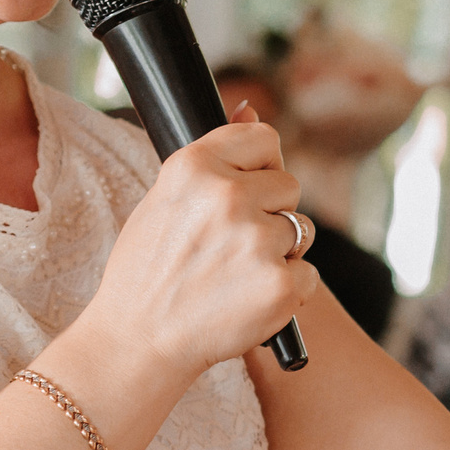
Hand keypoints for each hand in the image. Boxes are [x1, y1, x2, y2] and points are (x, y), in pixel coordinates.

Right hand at [81, 105, 318, 378]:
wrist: (140, 340)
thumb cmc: (150, 270)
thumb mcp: (166, 198)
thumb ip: (214, 157)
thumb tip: (251, 108)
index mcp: (194, 167)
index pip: (264, 138)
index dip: (261, 165)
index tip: (247, 187)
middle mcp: (228, 197)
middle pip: (289, 185)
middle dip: (270, 213)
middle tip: (231, 246)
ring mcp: (257, 242)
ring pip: (301, 230)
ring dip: (281, 252)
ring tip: (235, 274)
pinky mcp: (281, 284)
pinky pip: (309, 274)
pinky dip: (288, 291)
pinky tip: (249, 300)